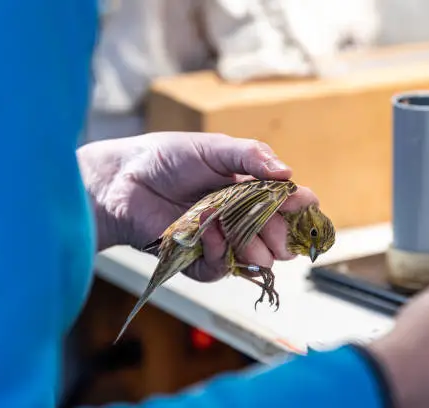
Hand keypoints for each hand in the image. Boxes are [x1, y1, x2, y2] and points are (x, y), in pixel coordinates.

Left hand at [77, 131, 317, 280]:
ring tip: (236, 232)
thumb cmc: (166, 158)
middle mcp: (238, 218)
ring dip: (252, 247)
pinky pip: (219, 268)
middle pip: (274, 236)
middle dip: (279, 235)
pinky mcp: (196, 260)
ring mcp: (219, 241)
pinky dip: (218, 253)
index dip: (297, 205)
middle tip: (279, 234)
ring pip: (252, 258)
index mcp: (247, 190)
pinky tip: (208, 233)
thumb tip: (288, 172)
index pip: (283, 203)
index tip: (306, 203)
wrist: (123, 180)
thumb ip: (251, 156)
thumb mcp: (213, 148)